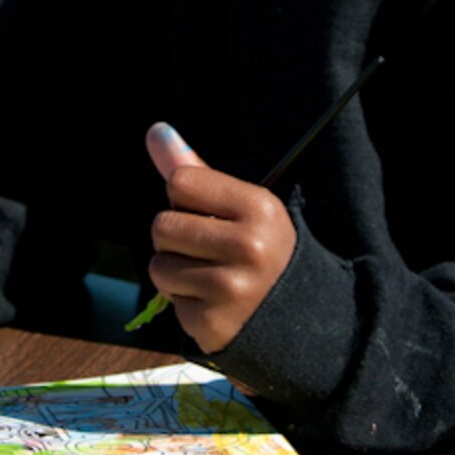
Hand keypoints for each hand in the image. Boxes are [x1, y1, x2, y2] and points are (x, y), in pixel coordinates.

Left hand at [146, 122, 295, 353]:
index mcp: (259, 208)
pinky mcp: (214, 323)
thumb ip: (196, 171)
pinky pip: (168, 300)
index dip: (185, 199)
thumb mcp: (241, 206)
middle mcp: (249, 246)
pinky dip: (184, 302)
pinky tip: (213, 304)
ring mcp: (232, 289)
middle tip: (207, 250)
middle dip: (175, 238)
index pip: (180, 182)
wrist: (299, 318)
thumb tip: (155, 130)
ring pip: (158, 266)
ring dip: (174, 272)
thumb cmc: (258, 249)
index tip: (210, 215)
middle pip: (162, 225)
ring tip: (209, 277)